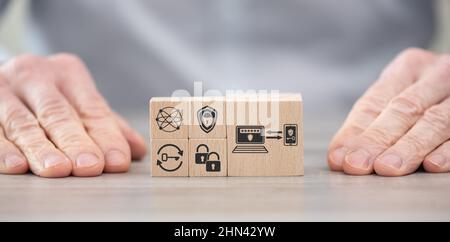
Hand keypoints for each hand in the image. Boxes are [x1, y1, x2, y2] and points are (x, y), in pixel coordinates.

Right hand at [0, 54, 146, 176]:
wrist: (7, 78)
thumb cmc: (51, 96)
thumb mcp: (80, 102)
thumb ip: (107, 125)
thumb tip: (138, 150)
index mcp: (68, 72)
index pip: (92, 108)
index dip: (106, 136)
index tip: (117, 161)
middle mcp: (35, 75)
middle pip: (59, 114)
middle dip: (75, 142)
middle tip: (89, 165)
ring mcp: (4, 87)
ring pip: (24, 122)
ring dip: (41, 149)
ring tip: (58, 169)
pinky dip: (4, 148)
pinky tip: (17, 165)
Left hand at [328, 48, 449, 175]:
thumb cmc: (426, 93)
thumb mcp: (400, 92)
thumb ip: (374, 119)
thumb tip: (340, 156)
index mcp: (408, 67)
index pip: (376, 100)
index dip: (356, 130)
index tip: (339, 157)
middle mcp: (437, 74)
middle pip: (403, 109)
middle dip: (377, 140)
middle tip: (358, 164)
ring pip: (435, 121)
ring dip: (409, 147)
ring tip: (387, 167)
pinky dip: (449, 150)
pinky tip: (432, 165)